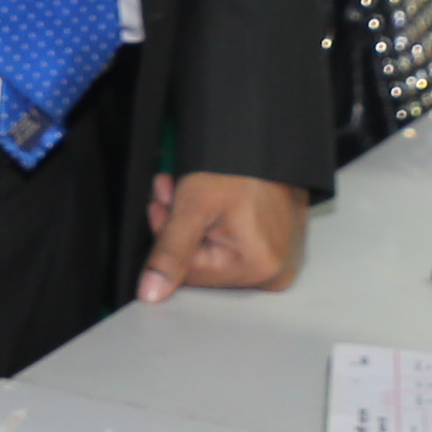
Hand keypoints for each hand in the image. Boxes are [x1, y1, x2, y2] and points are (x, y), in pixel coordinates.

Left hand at [138, 171, 308, 304]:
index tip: (158, 205)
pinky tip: (206, 198)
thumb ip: (170, 251)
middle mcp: (275, 272)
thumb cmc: (240, 164)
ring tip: (183, 189)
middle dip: (178, 229)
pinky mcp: (278, 244)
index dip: (166, 237)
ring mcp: (280, 259)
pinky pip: (234, 244)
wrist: (269, 137)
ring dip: (192, 223)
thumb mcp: (194, 204)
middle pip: (204, 263)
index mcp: (260, 268)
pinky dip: (214, 222)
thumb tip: (151, 293)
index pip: (190, 273)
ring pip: (215, 252)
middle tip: (168, 193)